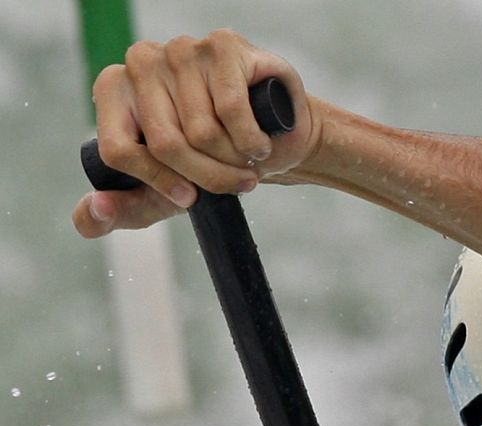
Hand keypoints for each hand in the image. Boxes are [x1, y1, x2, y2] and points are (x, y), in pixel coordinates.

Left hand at [72, 29, 319, 237]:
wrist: (271, 136)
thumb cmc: (209, 162)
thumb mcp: (160, 198)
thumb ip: (120, 210)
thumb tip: (96, 209)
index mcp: (112, 91)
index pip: (118, 149)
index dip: (159, 182)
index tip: (190, 197)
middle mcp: (139, 62)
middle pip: (165, 145)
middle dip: (206, 178)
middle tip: (233, 184)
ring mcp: (180, 49)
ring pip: (203, 132)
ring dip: (235, 161)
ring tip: (245, 160)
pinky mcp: (220, 45)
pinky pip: (232, 111)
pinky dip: (252, 141)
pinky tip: (258, 142)